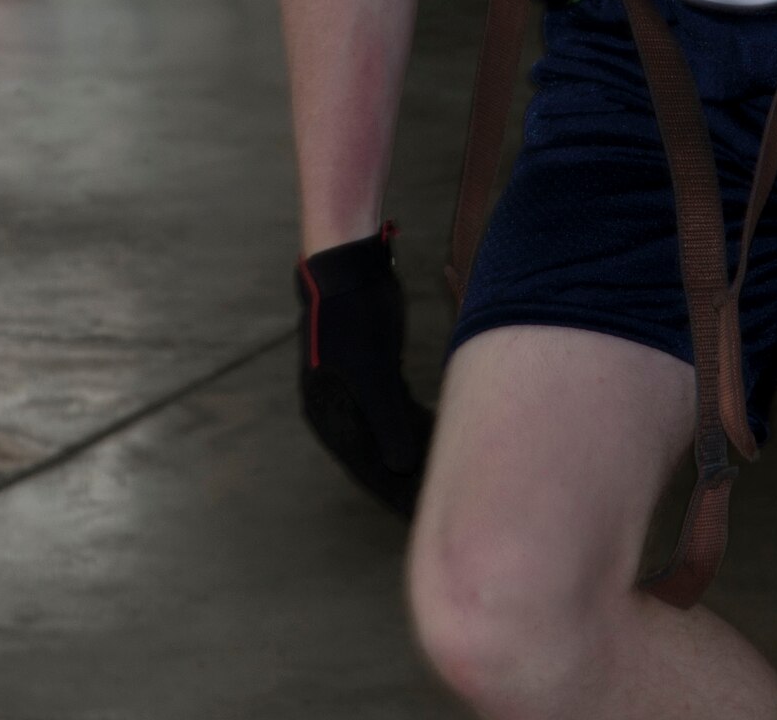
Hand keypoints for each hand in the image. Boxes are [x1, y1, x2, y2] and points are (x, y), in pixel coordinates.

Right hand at [295, 227, 433, 518]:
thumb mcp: (371, 368)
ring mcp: (354, 389)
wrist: (349, 266)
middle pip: (376, 454)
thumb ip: (386, 418)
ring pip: (388, 432)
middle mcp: (336, 408)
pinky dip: (417, 423)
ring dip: (415, 450)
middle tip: (443, 499)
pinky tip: (443, 431)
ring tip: (449, 471)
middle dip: (407, 477)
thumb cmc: (355, 314)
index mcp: (327, 414)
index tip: (421, 511)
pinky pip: (396, 409)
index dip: (393, 490)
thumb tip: (400, 468)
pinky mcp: (373, 372)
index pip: (364, 466)